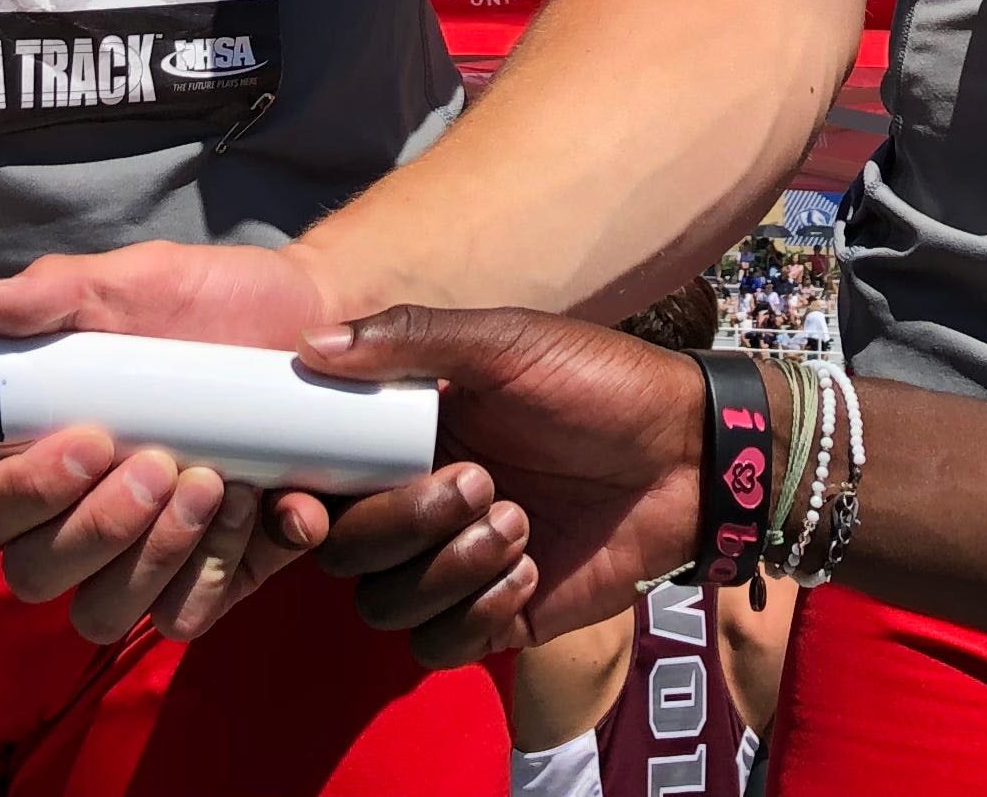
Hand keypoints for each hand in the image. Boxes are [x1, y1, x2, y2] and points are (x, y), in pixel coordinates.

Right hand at [0, 238, 355, 640]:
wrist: (309, 322)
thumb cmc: (208, 302)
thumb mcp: (140, 281)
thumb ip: (60, 291)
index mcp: (41, 452)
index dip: (27, 492)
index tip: (92, 441)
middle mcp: (78, 516)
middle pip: (36, 574)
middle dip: (98, 528)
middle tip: (162, 464)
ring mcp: (142, 557)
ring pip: (104, 611)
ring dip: (156, 556)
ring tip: (214, 481)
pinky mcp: (207, 577)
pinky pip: (187, 615)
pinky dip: (217, 570)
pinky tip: (260, 508)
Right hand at [308, 307, 706, 667]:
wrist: (688, 451)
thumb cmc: (598, 382)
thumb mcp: (506, 341)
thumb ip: (411, 340)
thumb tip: (311, 342)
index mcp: (407, 439)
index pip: (318, 483)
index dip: (298, 500)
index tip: (310, 502)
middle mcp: (419, 505)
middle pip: (345, 551)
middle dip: (401, 523)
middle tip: (479, 481)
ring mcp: (456, 565)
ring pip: (385, 604)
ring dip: (445, 569)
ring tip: (518, 522)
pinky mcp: (496, 616)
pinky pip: (438, 646)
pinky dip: (473, 612)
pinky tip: (529, 567)